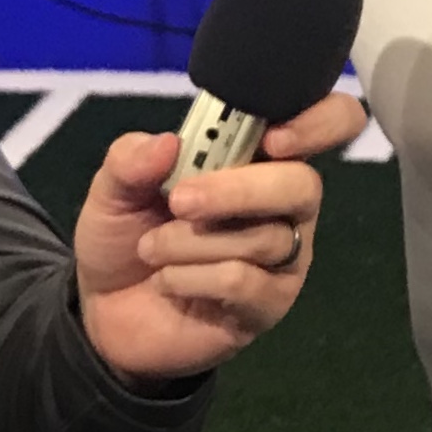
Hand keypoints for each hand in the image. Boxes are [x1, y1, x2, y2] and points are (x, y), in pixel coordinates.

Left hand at [70, 91, 355, 382]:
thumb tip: (168, 142)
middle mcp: (284, 206)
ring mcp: (283, 259)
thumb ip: (131, 159)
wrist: (103, 308)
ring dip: (192, 242)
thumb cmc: (125, 234)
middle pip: (303, 185)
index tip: (271, 138)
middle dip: (237, 191)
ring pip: (265, 238)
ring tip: (151, 249)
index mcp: (257, 159)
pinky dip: (191, 277)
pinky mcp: (267, 306)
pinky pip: (244, 282)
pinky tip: (166, 281)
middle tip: (179, 202)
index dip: (319, 122)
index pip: (329, 124)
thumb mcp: (113, 188)